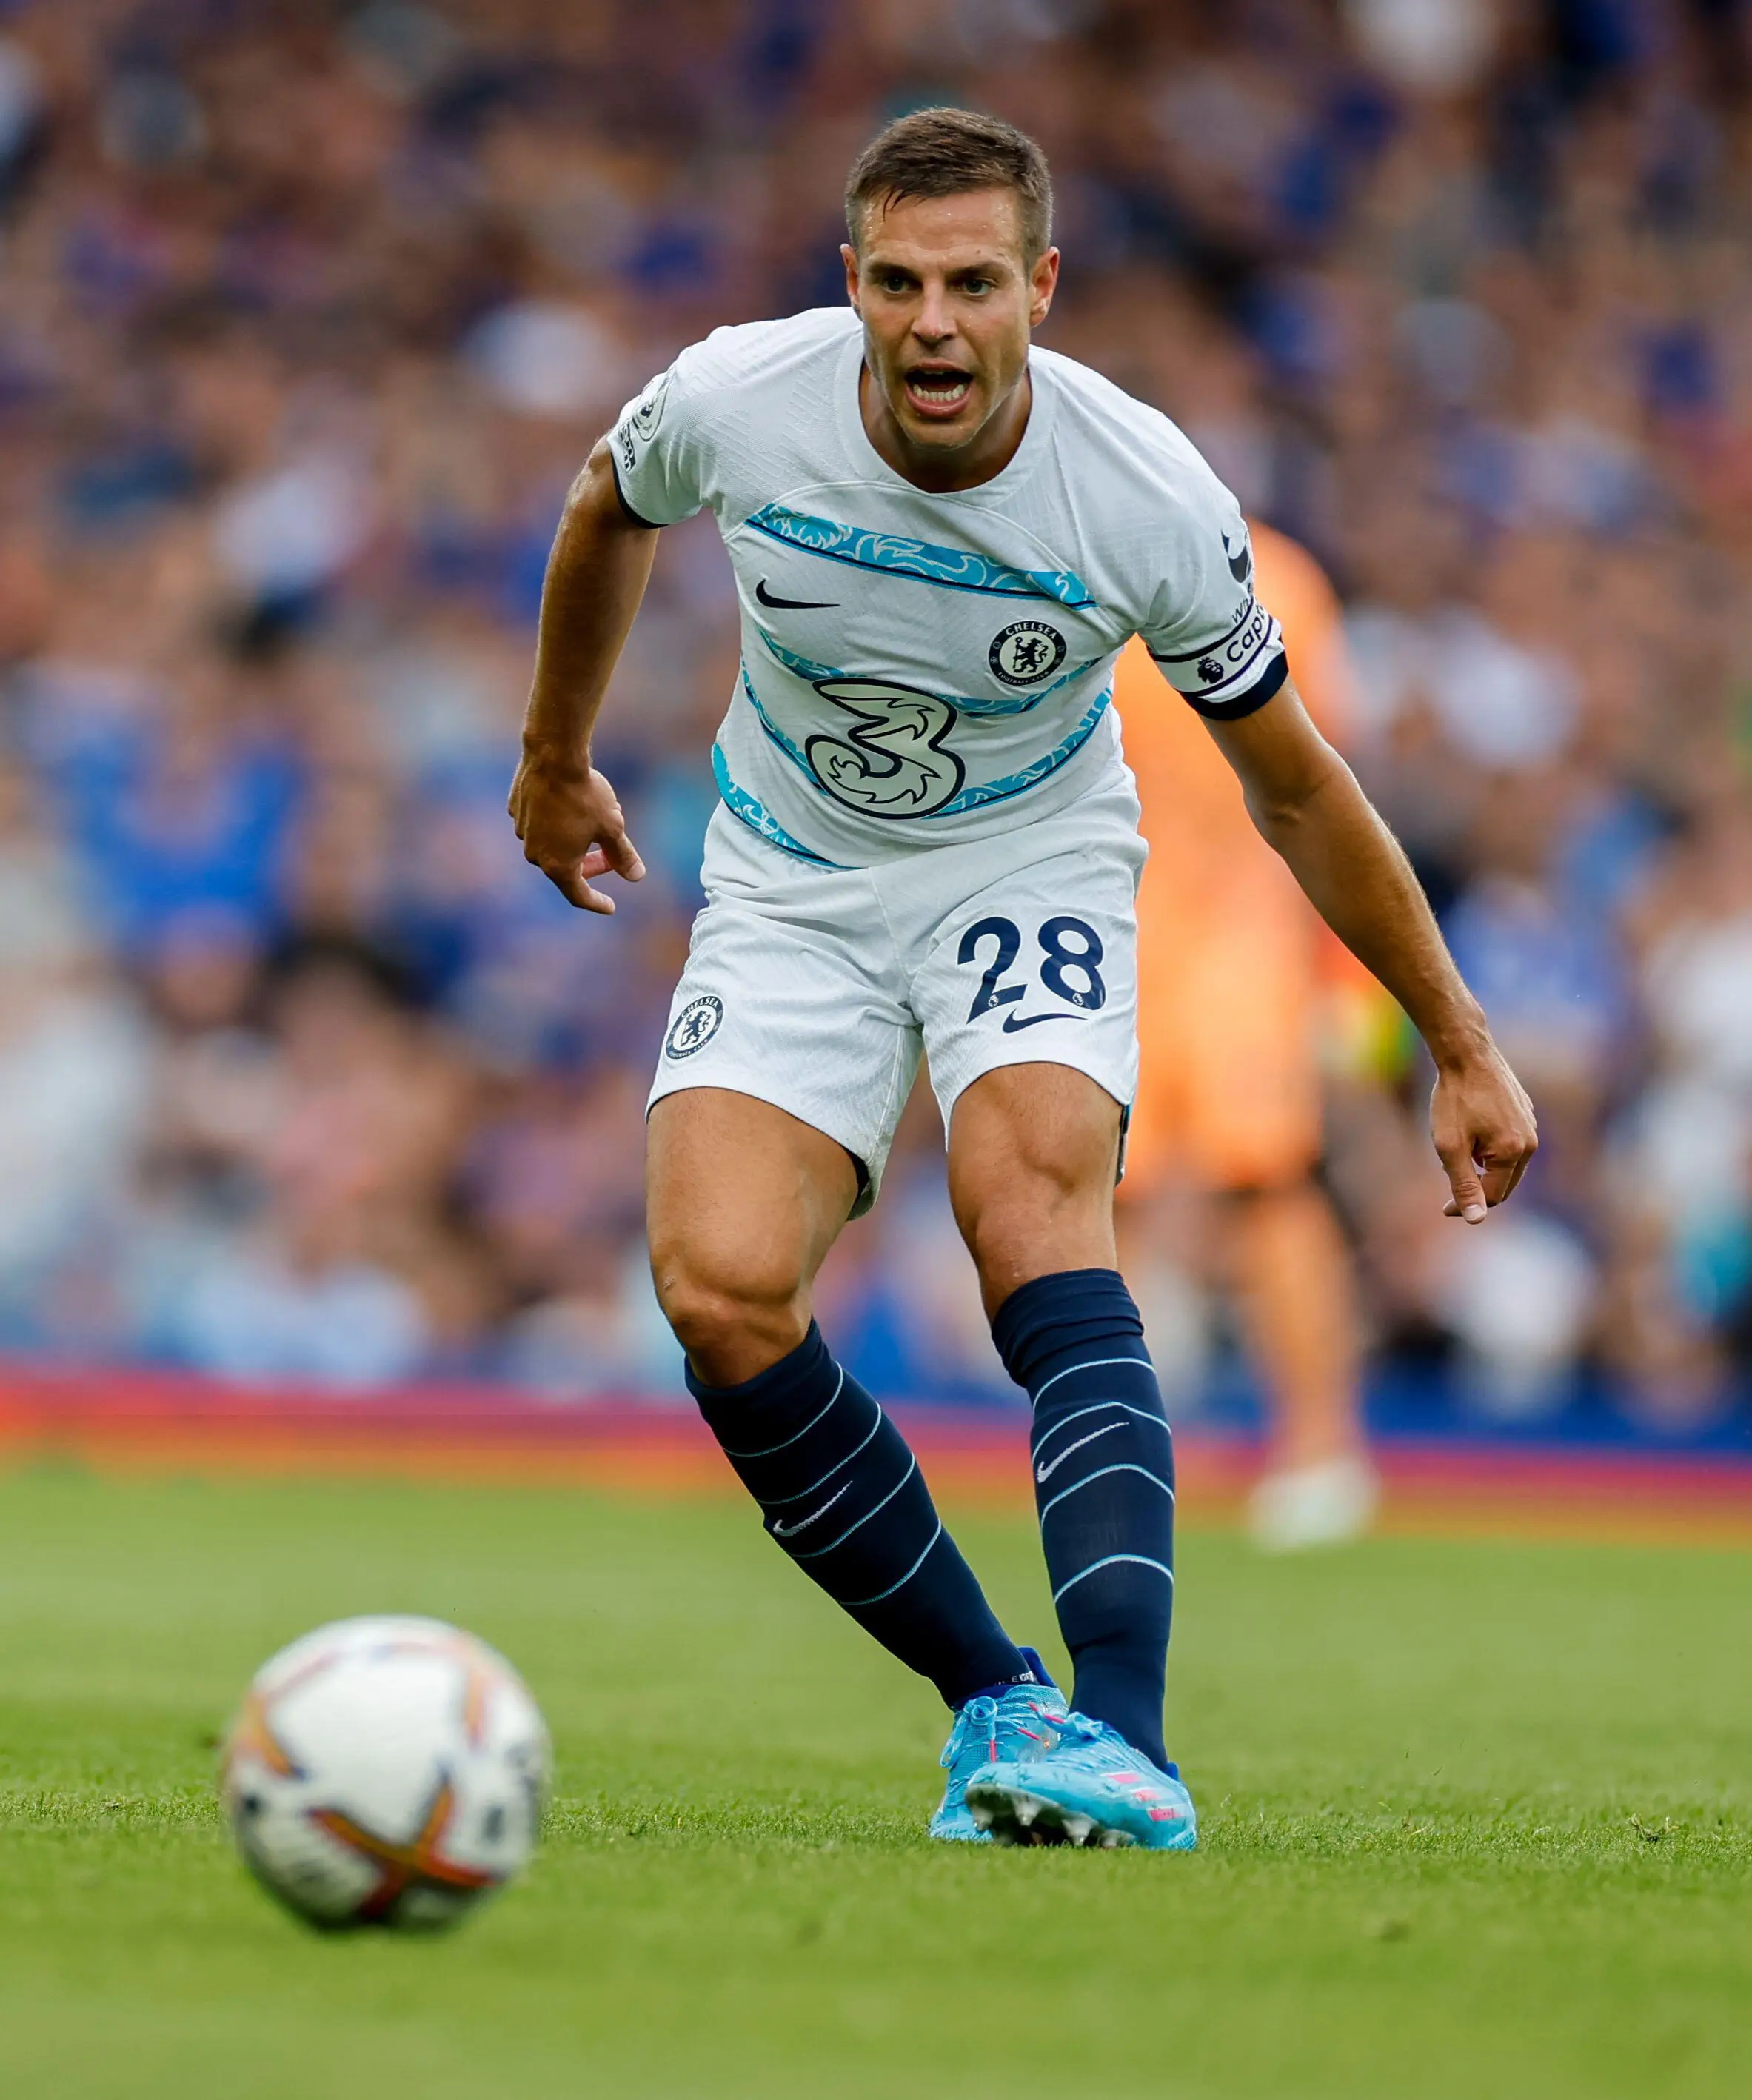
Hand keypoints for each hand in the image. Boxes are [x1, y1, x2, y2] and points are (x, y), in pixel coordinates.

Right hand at [508, 746, 644, 913]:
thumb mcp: (612, 828)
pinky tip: (570, 804)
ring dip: (574, 842)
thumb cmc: (585, 795)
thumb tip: (637, 876)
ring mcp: (522, 831)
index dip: (597, 903)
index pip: (579, 895)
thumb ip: (623, 855)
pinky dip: (556, 823)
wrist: (553, 756)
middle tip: (611, 856)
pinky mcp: (516, 810)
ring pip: (552, 845)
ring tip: (595, 821)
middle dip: (590, 866)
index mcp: (557, 865)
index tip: (610, 907)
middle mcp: (535, 853)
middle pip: (566, 870)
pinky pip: (539, 824)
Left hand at [1430, 1042, 1537, 1223]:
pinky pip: (1508, 1142)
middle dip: (1478, 1188)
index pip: (1493, 1196)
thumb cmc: (1454, 1098)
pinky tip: (1470, 1131)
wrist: (1466, 1052)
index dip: (1467, 1205)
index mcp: (1514, 1152)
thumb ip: (1464, 1184)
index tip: (1443, 1208)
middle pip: (1504, 1183)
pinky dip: (1489, 1148)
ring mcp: (1530, 1124)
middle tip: (1449, 1183)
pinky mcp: (1525, 1112)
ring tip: (1458, 1147)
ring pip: (1506, 1163)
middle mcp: (1530, 1141)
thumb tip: (1477, 1221)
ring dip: (1483, 1167)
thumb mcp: (1451, 1146)